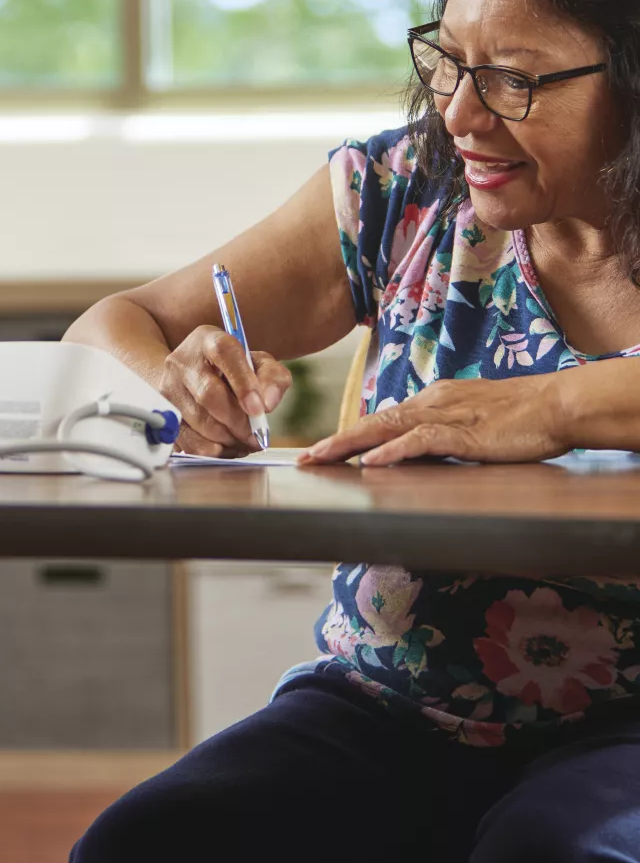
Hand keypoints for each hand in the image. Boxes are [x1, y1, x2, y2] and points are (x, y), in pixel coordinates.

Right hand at [161, 326, 290, 456]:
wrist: (192, 376)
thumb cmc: (232, 371)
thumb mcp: (259, 364)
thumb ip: (273, 378)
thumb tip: (267, 403)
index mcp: (209, 340)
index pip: (224, 353)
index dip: (243, 382)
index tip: (259, 409)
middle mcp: (182, 361)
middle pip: (209, 394)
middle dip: (238, 421)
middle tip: (255, 434)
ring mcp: (168, 388)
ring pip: (199, 421)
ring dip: (227, 438)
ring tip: (243, 440)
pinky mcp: (164, 415)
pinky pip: (187, 440)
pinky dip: (211, 450)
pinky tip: (225, 446)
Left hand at [298, 373, 568, 467]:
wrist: (556, 404)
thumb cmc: (520, 418)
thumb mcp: (471, 425)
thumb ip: (443, 437)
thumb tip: (417, 453)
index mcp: (433, 401)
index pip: (382, 418)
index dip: (350, 435)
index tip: (323, 450)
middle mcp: (432, 403)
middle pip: (374, 421)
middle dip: (337, 441)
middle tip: (306, 457)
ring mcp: (447, 415)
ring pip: (387, 427)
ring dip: (351, 444)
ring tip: (323, 457)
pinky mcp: (464, 433)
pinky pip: (421, 440)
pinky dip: (394, 450)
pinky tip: (373, 462)